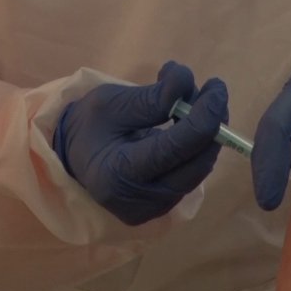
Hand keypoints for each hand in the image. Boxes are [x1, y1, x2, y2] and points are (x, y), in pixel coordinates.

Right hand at [53, 61, 227, 224]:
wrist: (74, 158)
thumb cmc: (89, 127)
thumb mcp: (112, 103)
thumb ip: (151, 97)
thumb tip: (189, 81)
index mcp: (119, 175)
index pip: (176, 147)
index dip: (204, 116)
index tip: (216, 87)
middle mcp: (141, 201)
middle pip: (197, 162)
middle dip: (213, 122)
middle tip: (213, 89)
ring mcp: (156, 209)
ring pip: (200, 168)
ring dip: (208, 132)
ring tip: (197, 100)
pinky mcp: (166, 206)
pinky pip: (193, 173)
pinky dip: (198, 145)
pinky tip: (191, 122)